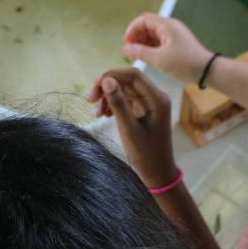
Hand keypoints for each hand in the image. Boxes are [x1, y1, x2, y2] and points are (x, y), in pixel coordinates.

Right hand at [88, 68, 177, 189]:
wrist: (158, 173)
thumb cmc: (145, 153)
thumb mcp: (128, 128)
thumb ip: (118, 103)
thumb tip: (106, 80)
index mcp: (157, 98)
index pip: (133, 75)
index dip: (112, 75)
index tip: (94, 85)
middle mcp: (155, 97)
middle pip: (128, 81)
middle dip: (108, 87)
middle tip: (90, 99)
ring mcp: (149, 105)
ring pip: (125, 91)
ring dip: (109, 97)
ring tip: (96, 113)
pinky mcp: (144, 112)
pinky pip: (127, 101)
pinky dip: (114, 105)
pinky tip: (104, 115)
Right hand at [122, 13, 209, 84]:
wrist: (208, 71)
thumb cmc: (184, 63)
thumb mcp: (159, 59)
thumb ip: (140, 52)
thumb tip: (125, 48)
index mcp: (166, 25)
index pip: (143, 19)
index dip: (132, 29)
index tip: (126, 43)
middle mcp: (170, 27)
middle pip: (148, 26)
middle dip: (137, 37)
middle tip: (130, 52)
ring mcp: (174, 35)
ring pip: (153, 35)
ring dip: (143, 43)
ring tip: (137, 56)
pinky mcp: (177, 44)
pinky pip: (160, 42)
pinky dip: (151, 48)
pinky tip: (147, 58)